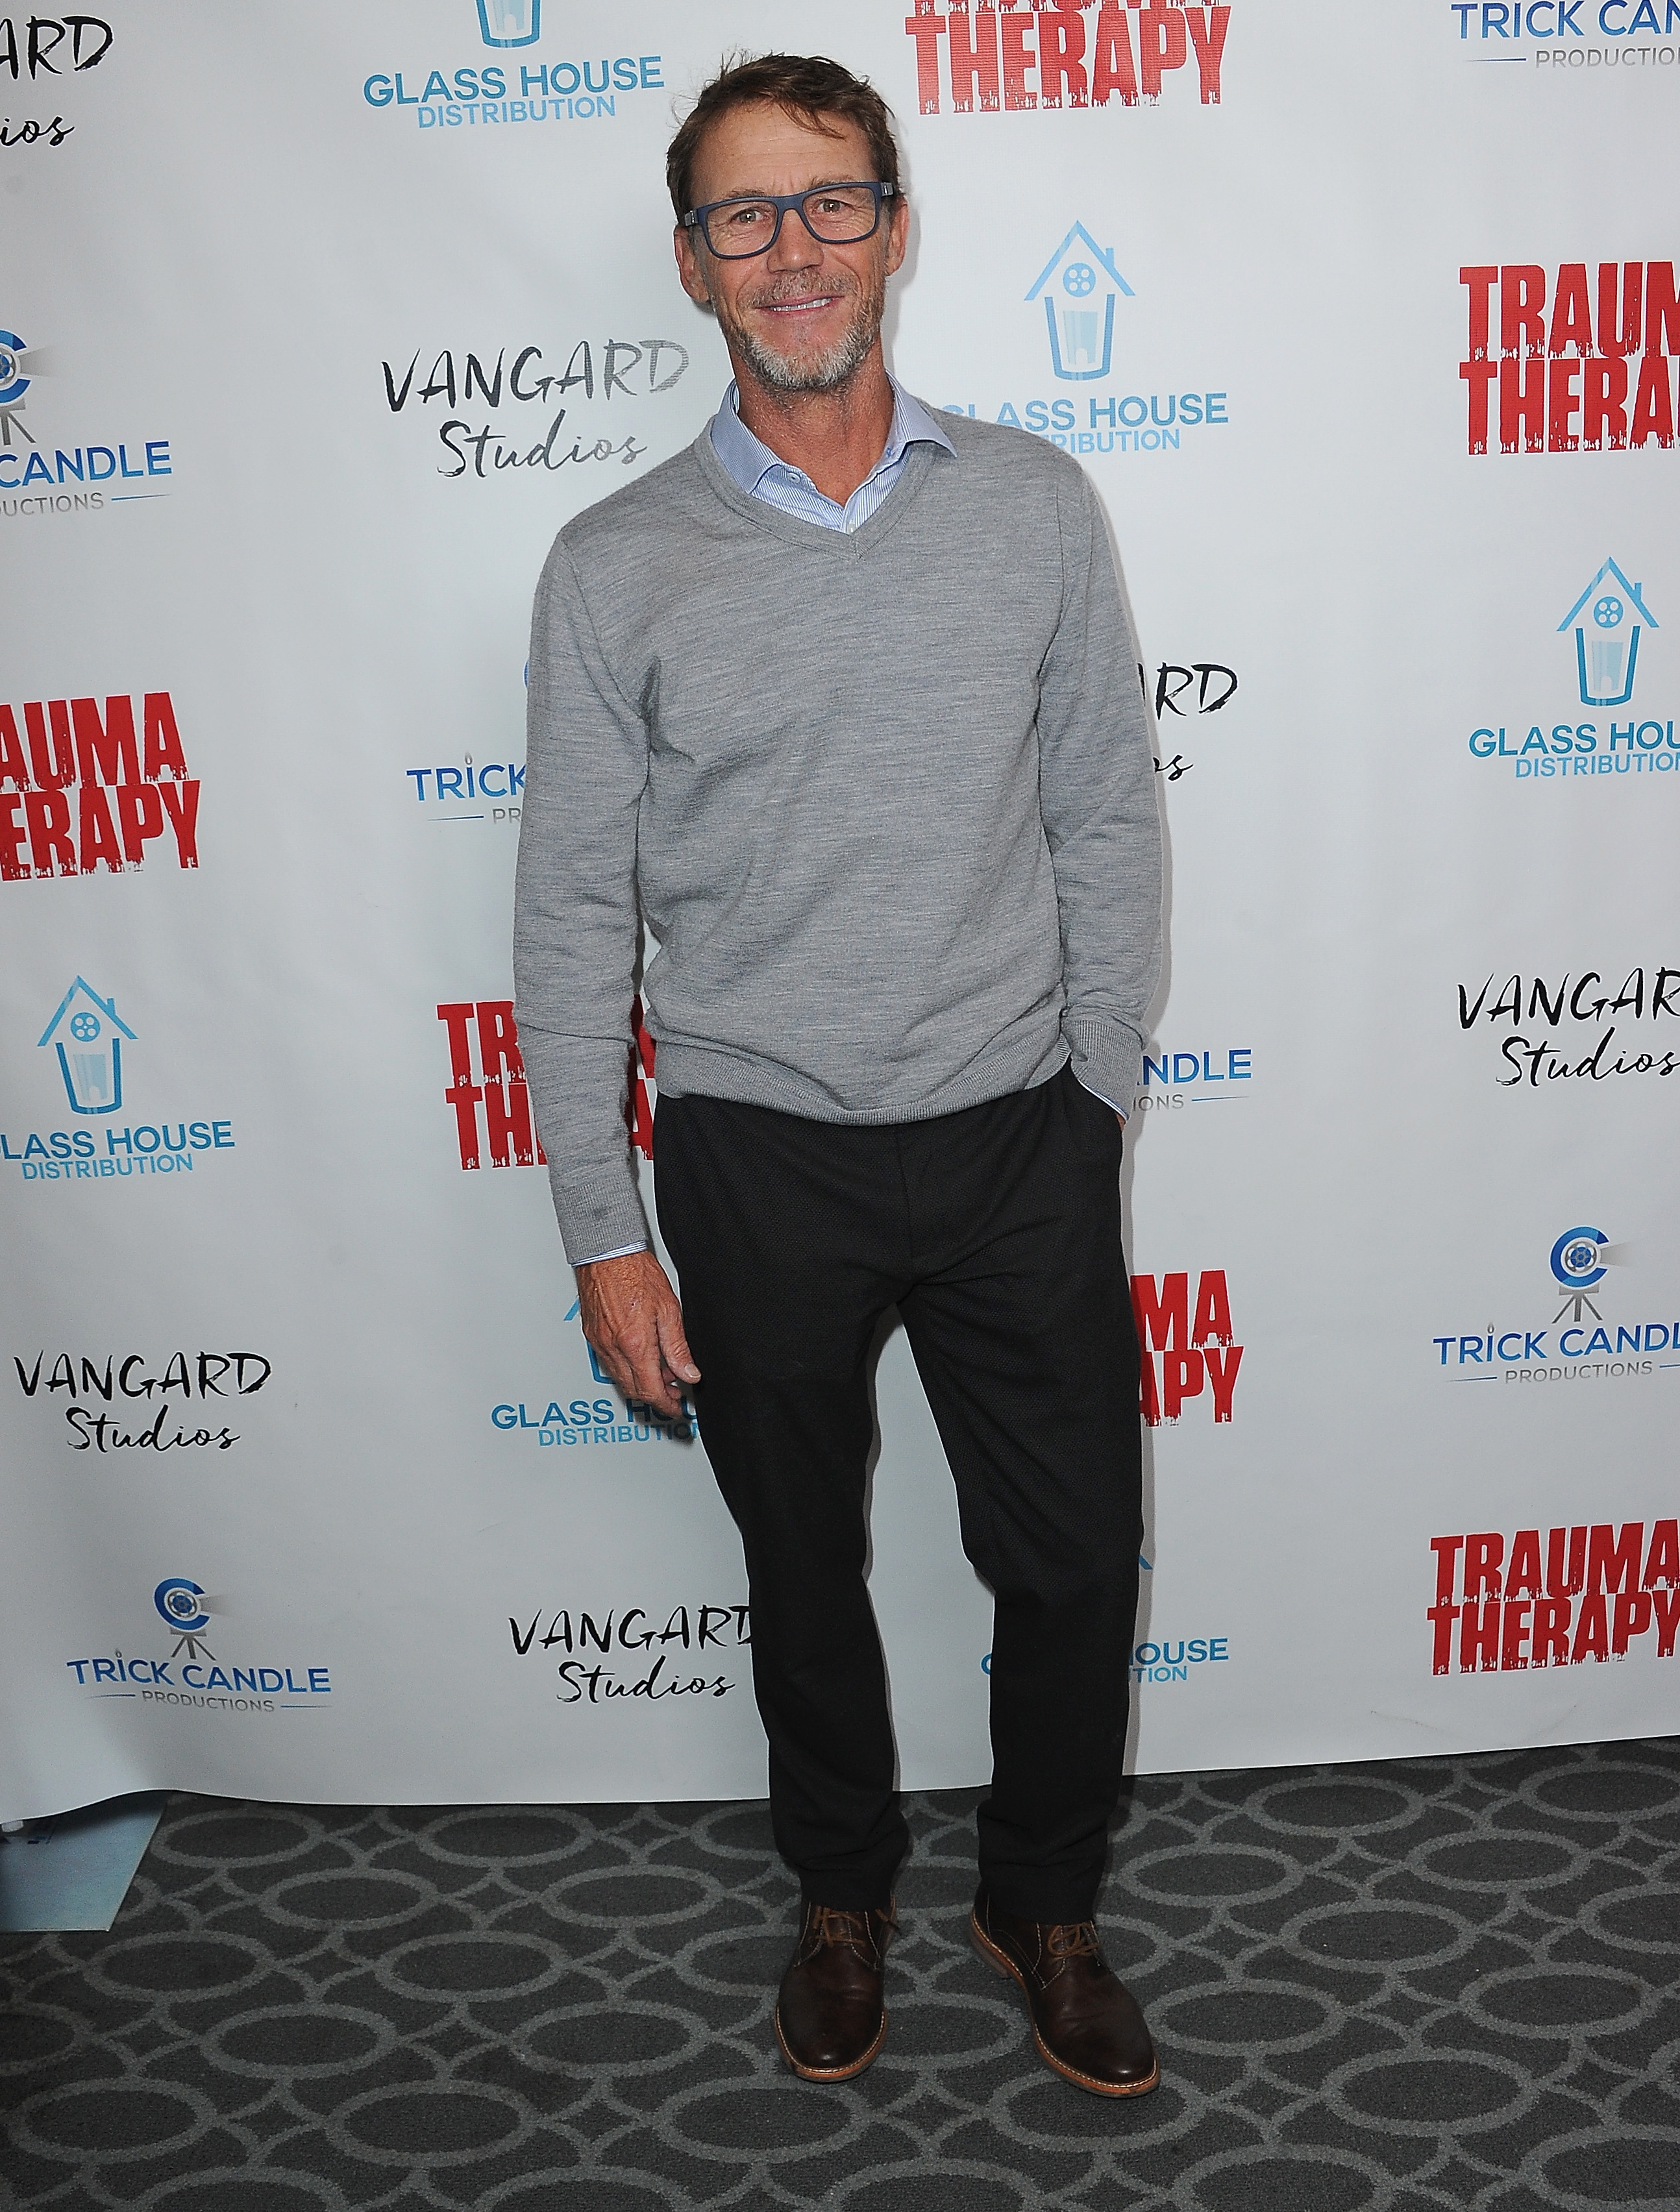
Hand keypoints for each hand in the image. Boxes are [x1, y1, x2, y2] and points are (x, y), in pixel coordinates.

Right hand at [575, 1249, 700, 1421]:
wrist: (607, 1253)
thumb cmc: (636, 1272)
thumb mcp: (668, 1310)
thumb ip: (678, 1347)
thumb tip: (689, 1374)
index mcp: (635, 1344)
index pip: (651, 1391)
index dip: (666, 1405)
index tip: (677, 1408)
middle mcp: (613, 1348)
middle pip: (634, 1390)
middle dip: (655, 1395)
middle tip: (674, 1389)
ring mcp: (599, 1343)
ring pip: (620, 1380)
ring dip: (641, 1382)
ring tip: (661, 1370)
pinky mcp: (592, 1336)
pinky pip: (609, 1364)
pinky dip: (626, 1369)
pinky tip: (640, 1357)